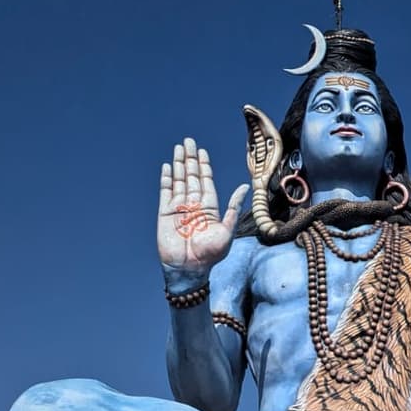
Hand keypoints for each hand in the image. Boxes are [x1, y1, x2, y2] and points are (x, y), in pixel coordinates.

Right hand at [158, 136, 247, 284]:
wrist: (189, 269)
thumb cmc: (210, 255)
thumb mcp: (227, 231)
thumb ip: (233, 208)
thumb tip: (245, 188)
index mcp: (209, 208)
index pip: (206, 181)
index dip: (204, 166)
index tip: (202, 151)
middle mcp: (194, 205)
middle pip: (192, 177)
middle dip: (190, 159)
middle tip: (188, 141)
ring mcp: (179, 208)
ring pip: (178, 181)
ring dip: (178, 164)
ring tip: (179, 148)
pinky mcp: (165, 213)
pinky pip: (165, 192)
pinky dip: (166, 179)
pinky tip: (167, 167)